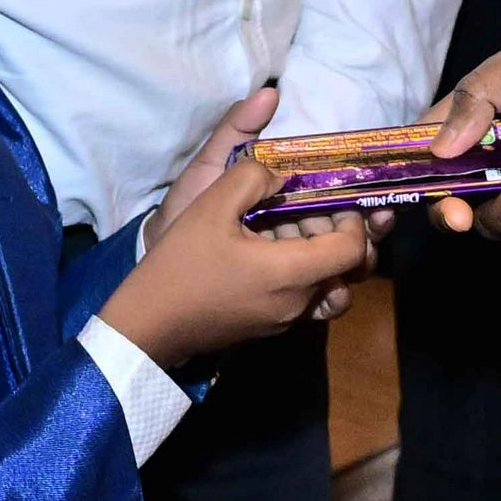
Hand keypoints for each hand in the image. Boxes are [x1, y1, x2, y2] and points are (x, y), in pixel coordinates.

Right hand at [102, 89, 379, 364]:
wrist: (146, 324)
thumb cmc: (180, 263)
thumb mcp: (211, 204)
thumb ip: (253, 175)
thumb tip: (282, 173)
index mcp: (291, 274)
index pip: (353, 249)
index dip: (352, 219)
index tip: (329, 197)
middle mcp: (298, 303)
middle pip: (346, 268)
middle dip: (334, 232)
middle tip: (305, 206)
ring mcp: (285, 321)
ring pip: (329, 285)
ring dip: (320, 255)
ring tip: (289, 228)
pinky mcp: (270, 327)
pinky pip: (305, 299)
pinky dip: (302, 273)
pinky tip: (269, 249)